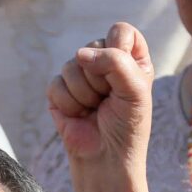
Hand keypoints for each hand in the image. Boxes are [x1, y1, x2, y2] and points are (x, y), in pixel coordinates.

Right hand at [47, 22, 153, 168]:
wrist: (106, 159)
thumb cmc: (127, 127)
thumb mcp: (135, 91)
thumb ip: (115, 62)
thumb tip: (79, 54)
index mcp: (130, 59)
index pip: (120, 31)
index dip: (118, 49)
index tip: (124, 75)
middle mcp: (105, 63)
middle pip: (93, 46)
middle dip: (100, 78)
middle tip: (109, 100)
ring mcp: (80, 76)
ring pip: (72, 65)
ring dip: (85, 94)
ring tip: (95, 110)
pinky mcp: (59, 92)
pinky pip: (56, 84)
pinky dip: (69, 104)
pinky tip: (79, 116)